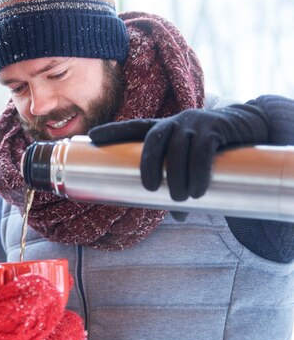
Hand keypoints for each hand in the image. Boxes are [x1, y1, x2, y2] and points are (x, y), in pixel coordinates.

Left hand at [88, 104, 270, 200]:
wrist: (248, 128)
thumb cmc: (211, 150)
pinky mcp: (216, 128)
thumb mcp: (190, 161)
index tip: (92, 136)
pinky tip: (198, 190)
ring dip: (178, 175)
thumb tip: (177, 217)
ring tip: (180, 199)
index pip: (133, 127)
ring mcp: (195, 122)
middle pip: (154, 138)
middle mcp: (175, 122)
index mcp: (163, 129)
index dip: (112, 131)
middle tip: (149, 188)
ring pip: (179, 148)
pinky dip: (199, 171)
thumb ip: (180, 184)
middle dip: (148, 163)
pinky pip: (204, 149)